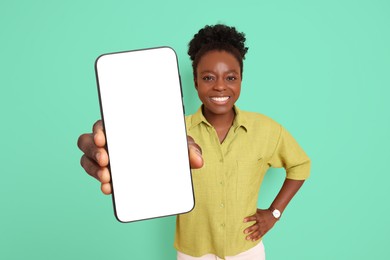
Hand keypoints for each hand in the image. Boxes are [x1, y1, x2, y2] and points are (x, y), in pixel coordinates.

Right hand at [77, 120, 203, 194]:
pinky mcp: (110, 173)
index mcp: (124, 127)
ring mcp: (108, 158)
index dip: (99, 129)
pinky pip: (97, 175)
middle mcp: (112, 141)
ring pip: (88, 159)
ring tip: (107, 177)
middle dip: (93, 150)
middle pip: (89, 141)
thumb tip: (198, 160)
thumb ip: (189, 148)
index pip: (104, 123)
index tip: (103, 138)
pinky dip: (101, 182)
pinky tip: (109, 189)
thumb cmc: (169, 146)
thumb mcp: (179, 144)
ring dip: (93, 168)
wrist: (171, 164)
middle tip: (106, 160)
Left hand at [243, 208, 277, 240]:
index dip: (248, 219)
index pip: (253, 218)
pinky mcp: (265, 230)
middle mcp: (261, 222)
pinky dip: (257, 238)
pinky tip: (252, 240)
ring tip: (247, 238)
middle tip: (244, 232)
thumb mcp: (259, 211)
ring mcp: (263, 227)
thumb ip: (253, 211)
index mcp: (259, 216)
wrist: (274, 215)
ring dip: (252, 235)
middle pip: (255, 226)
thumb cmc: (264, 212)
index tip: (243, 220)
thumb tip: (245, 209)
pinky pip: (261, 235)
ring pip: (257, 232)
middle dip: (250, 229)